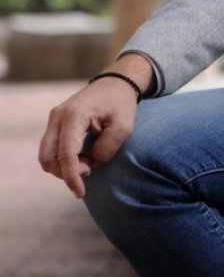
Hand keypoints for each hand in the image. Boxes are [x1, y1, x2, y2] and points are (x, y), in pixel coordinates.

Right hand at [38, 56, 150, 197]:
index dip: (71, 177)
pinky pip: (52, 149)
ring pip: (46, 155)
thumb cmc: (121, 104)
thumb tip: (88, 164)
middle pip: (47, 157)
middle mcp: (58, 116)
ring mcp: (54, 119)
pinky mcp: (56, 124)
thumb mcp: (123, 127)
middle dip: (63, 173)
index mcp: (74, 115)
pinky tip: (82, 158)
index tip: (80, 192)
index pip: (66, 153)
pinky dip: (63, 160)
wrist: (115, 83)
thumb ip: (106, 149)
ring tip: (87, 162)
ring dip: (63, 167)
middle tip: (88, 170)